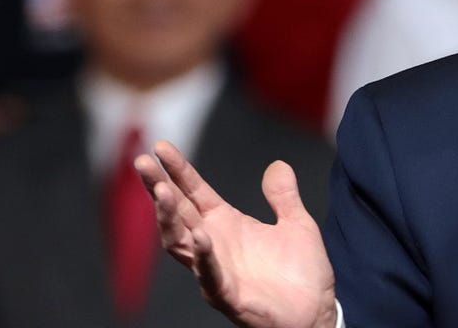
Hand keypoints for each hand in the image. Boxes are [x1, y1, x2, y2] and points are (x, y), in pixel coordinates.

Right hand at [134, 141, 337, 327]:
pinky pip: (210, 275)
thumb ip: (283, 197)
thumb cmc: (302, 274)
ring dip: (169, 218)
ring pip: (180, 242)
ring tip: (162, 192)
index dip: (178, 170)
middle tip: (141, 162)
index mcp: (227, 225)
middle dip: (159, 187)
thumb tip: (278, 165)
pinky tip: (200, 237)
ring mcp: (217, 270)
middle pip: (178, 212)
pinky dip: (204, 257)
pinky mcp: (228, 295)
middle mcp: (214, 244)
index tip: (160, 146)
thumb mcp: (297, 225)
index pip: (194, 192)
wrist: (316, 314)